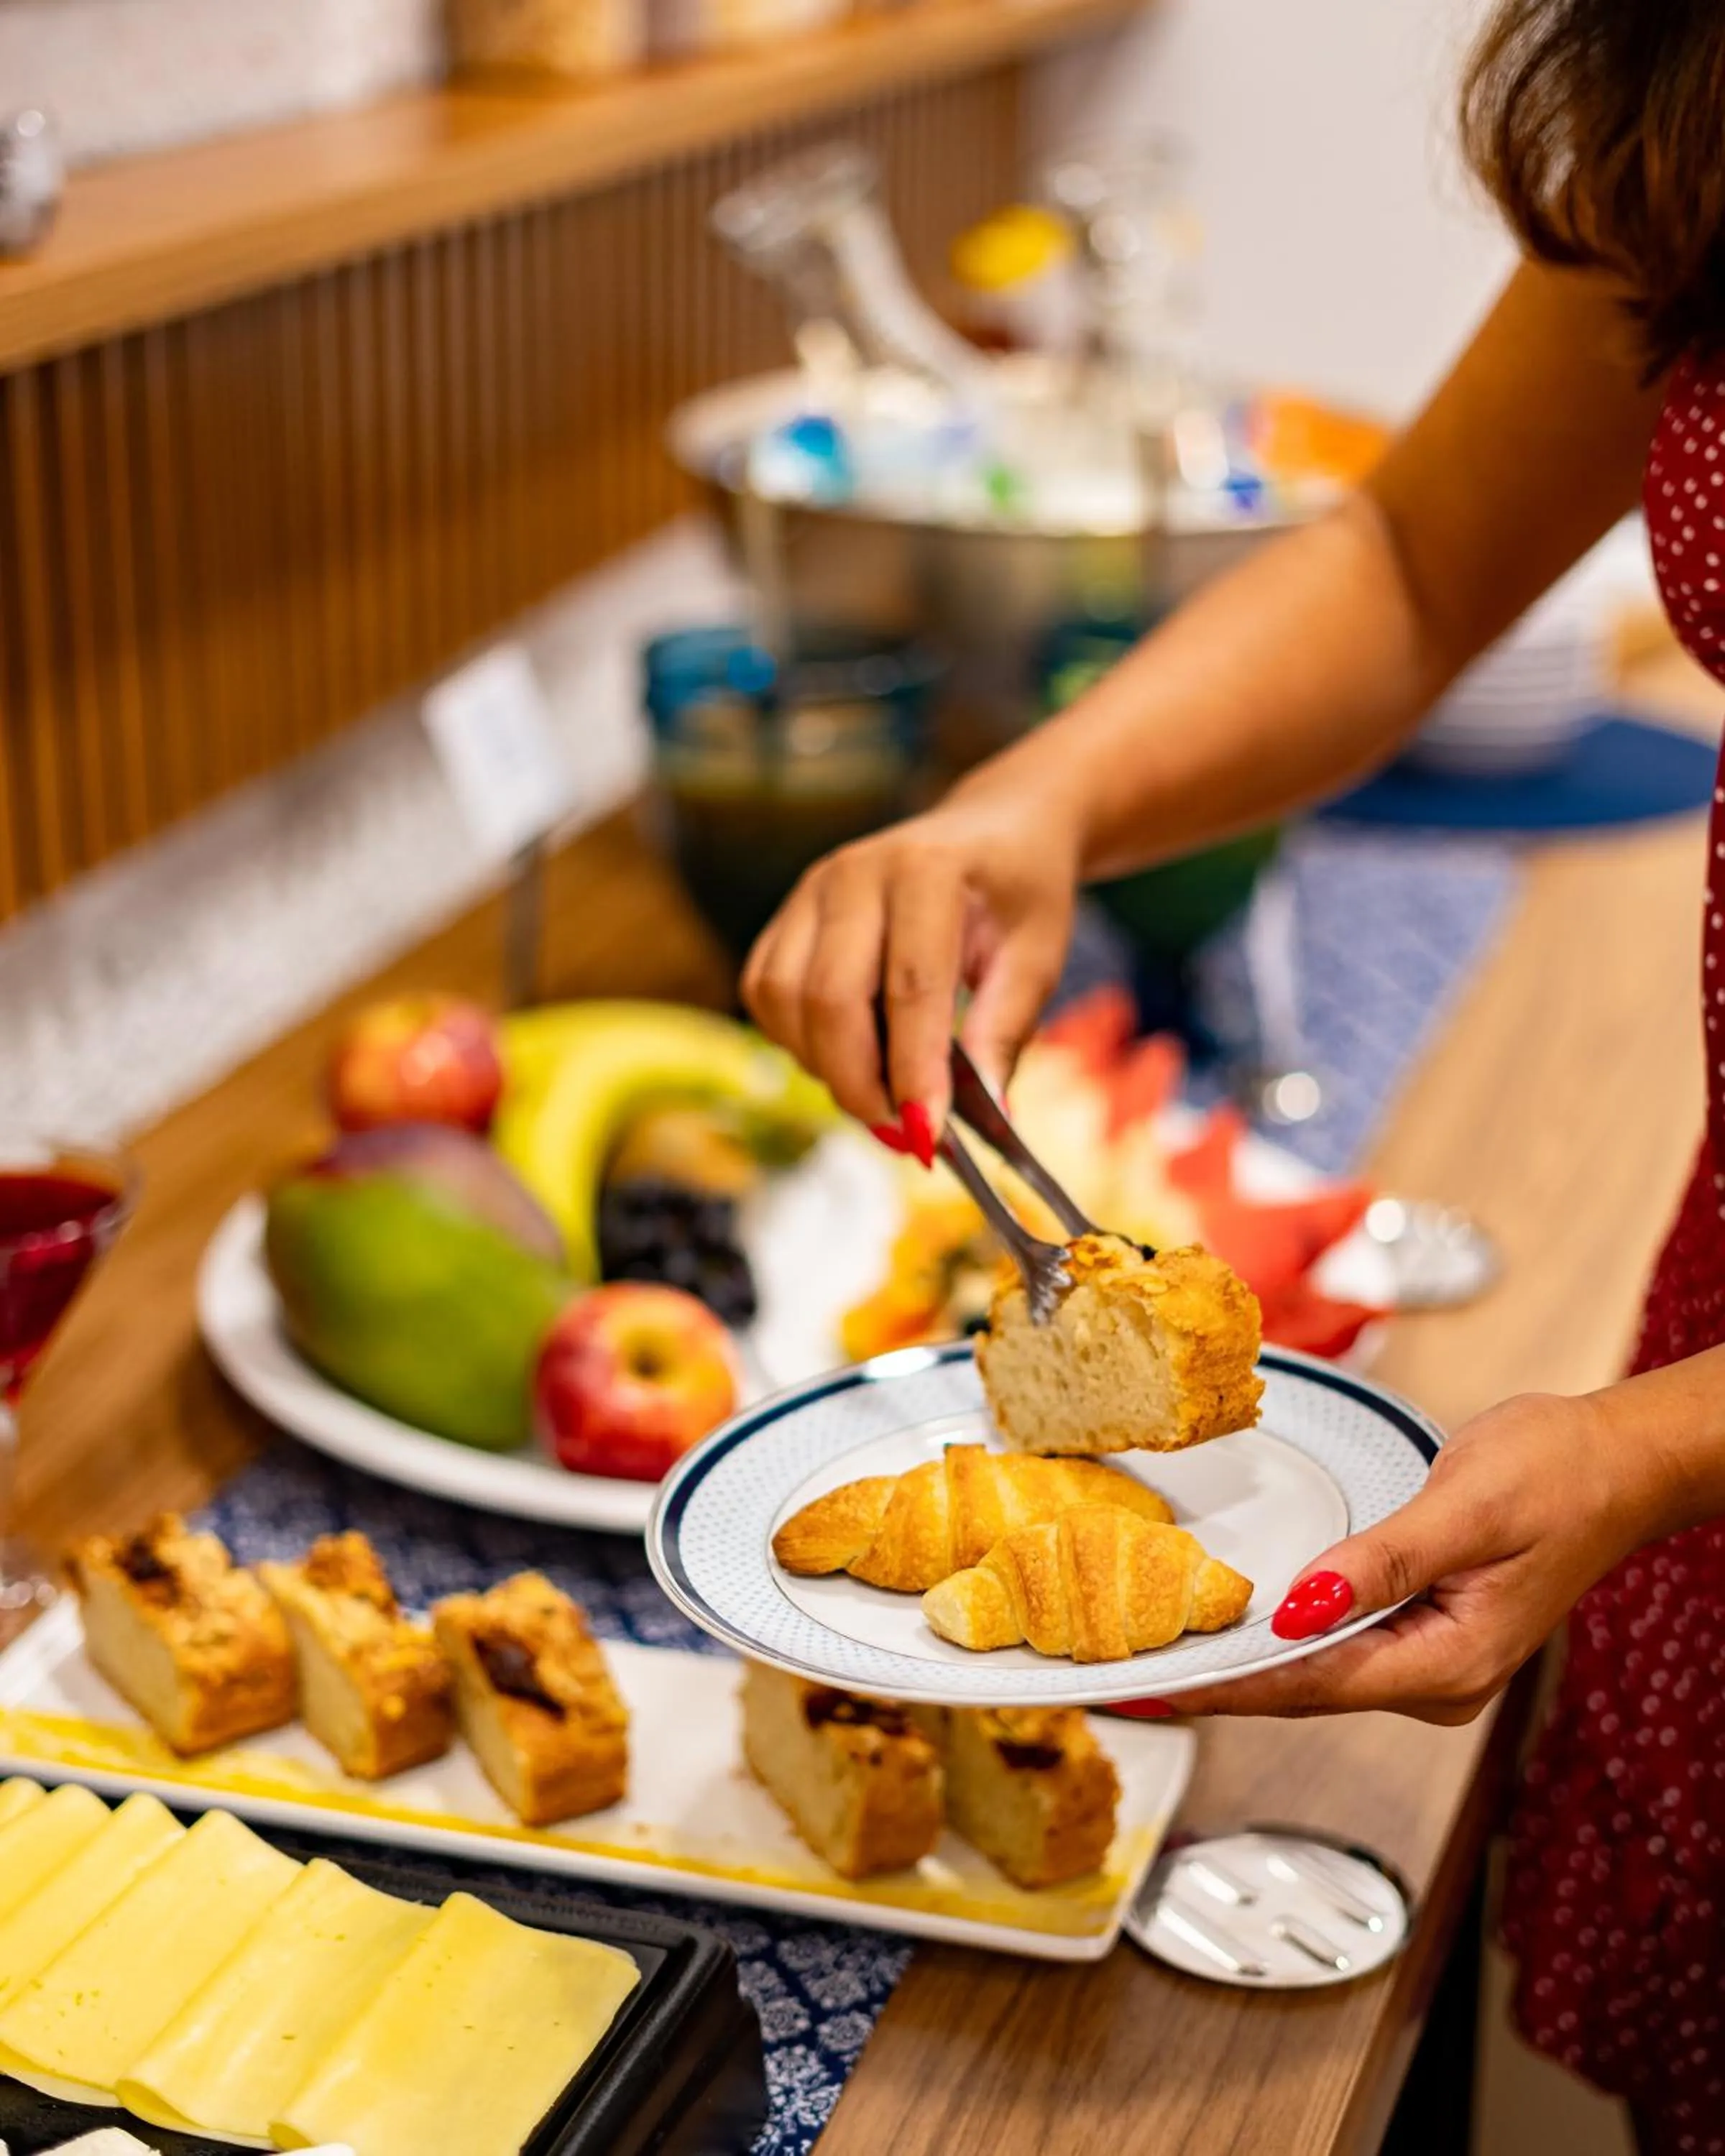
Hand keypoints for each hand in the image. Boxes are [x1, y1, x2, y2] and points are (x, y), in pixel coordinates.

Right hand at [741, 785, 1082, 1138]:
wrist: (993, 828)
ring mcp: (810, 889)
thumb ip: (1005, 1033)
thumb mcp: (1036, 958)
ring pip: (783, 1000)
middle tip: (902, 1135)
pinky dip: (796, 1040)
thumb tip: (988, 1121)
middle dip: (859, 1083)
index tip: (929, 1138)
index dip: (913, 1071)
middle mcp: (853, 871)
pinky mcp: (787, 913)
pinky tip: (848, 1055)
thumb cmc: (1020, 893)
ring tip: (881, 1094)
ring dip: (824, 1066)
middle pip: (830, 998)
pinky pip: (764, 992)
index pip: (909, 986)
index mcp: (926, 870)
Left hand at [1159, 1391, 1656, 1725]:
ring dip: (1249, 1658)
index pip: (1312, 1684)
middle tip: (1136, 1669)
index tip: (1158, 1687)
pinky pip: (1339, 1642)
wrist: (1614, 1460)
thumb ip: (1382, 1562)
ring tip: (1166, 1648)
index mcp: (1451, 1662)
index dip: (1229, 1685)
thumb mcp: (1464, 1509)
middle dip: (1224, 1678)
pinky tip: (1240, 1621)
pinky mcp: (1424, 1628)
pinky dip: (1287, 1632)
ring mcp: (1432, 1658)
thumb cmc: (1557, 1474)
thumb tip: (1303, 1606)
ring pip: (1319, 1669)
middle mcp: (1439, 1677)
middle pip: (1306, 1688)